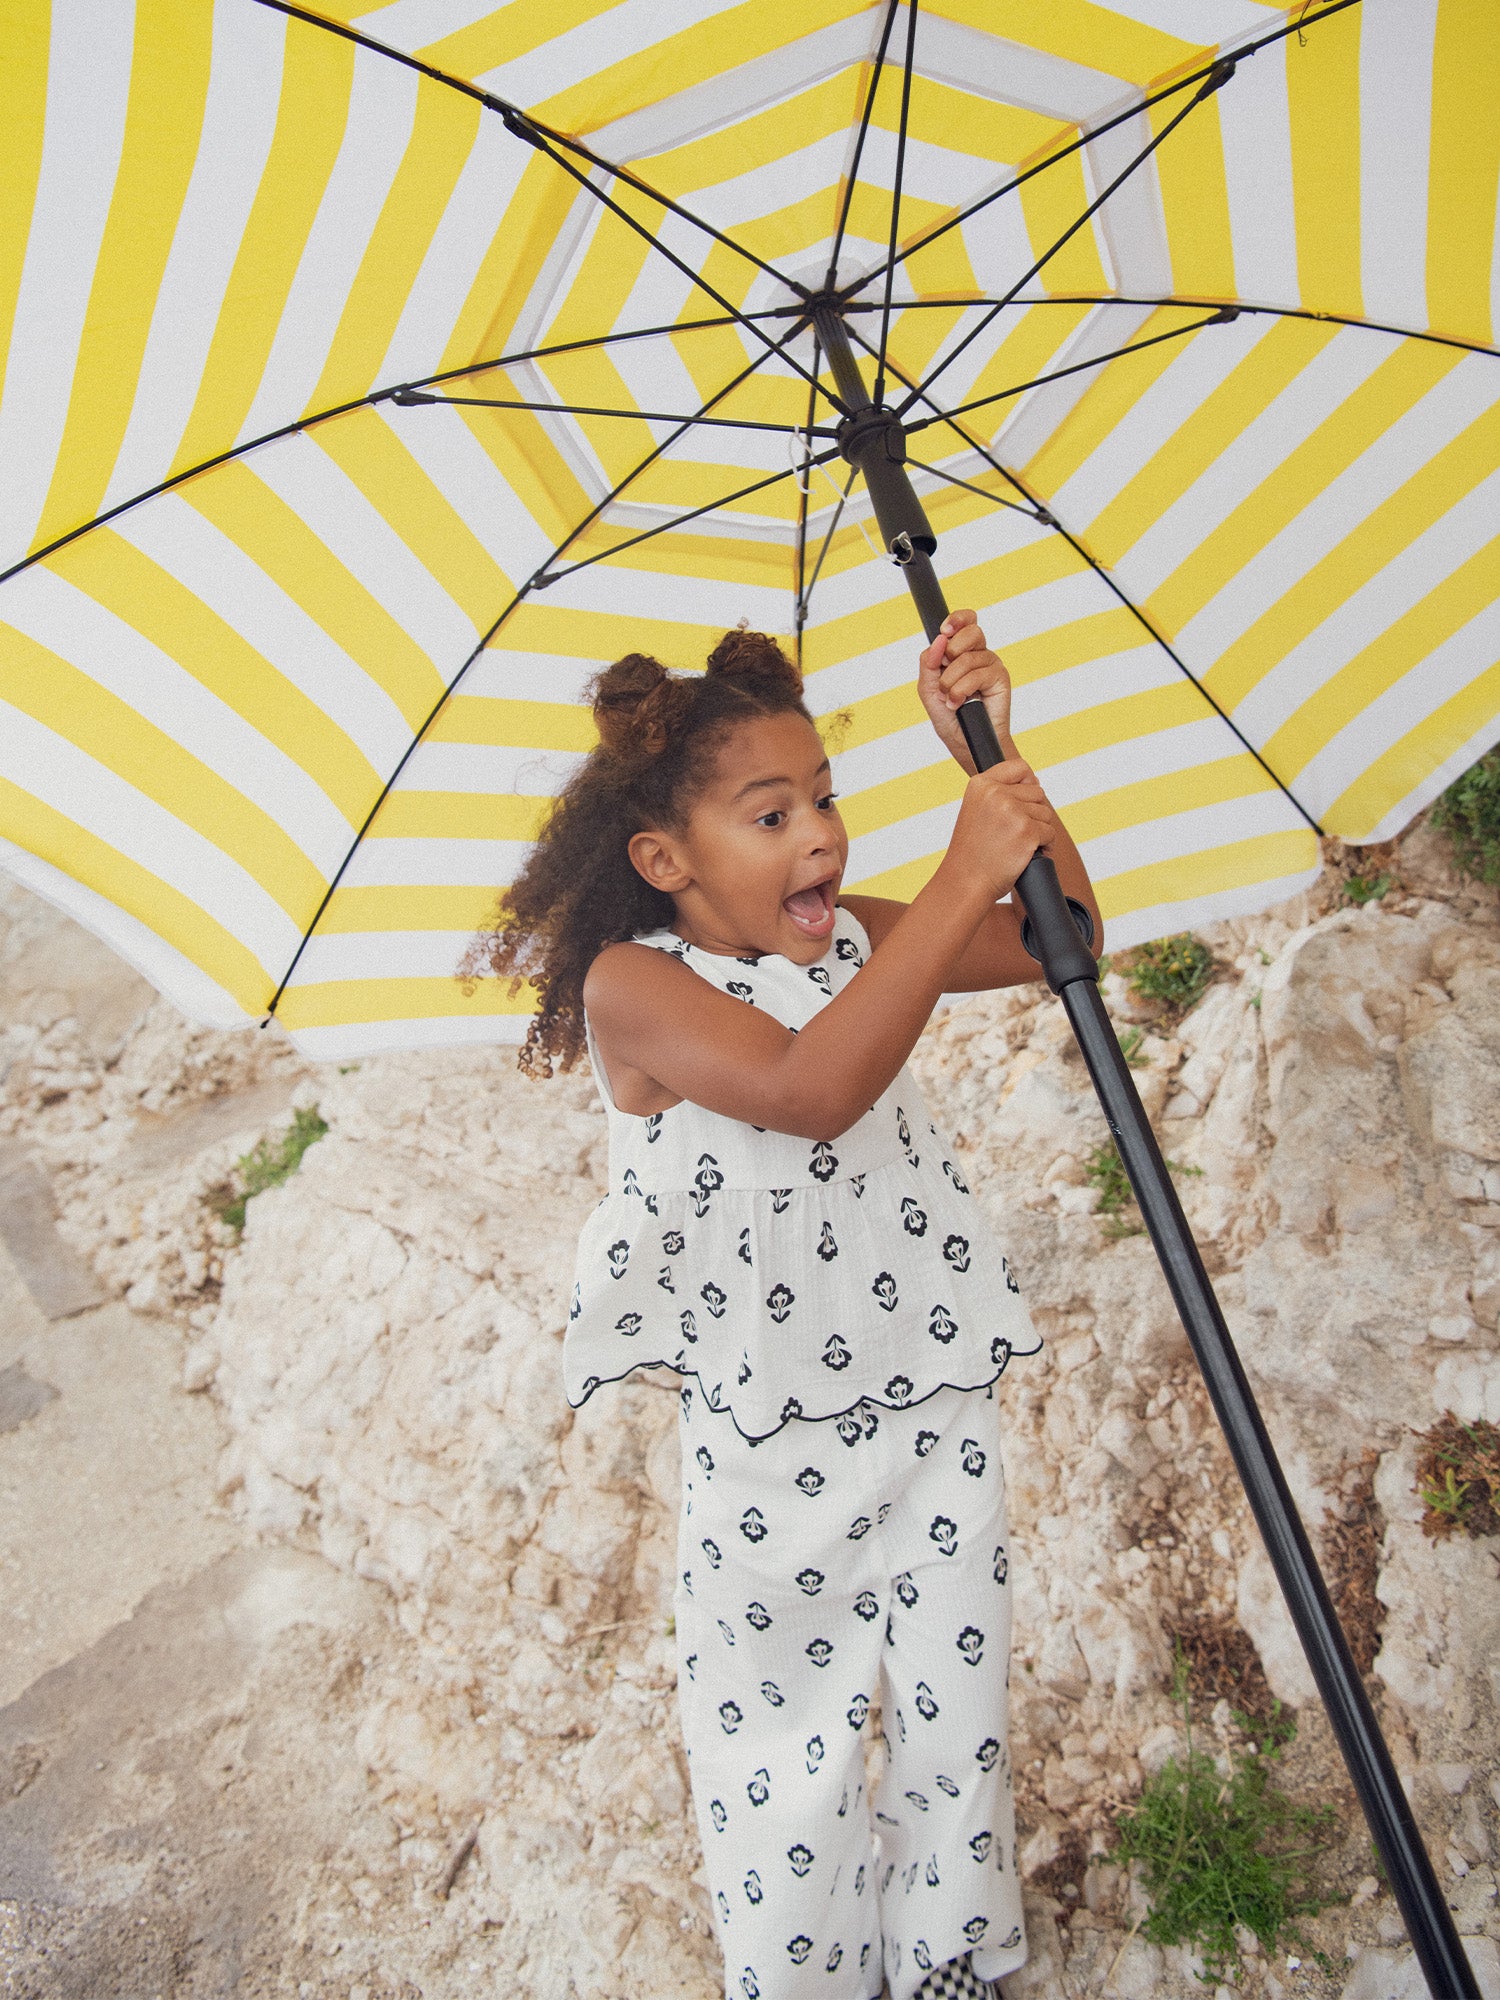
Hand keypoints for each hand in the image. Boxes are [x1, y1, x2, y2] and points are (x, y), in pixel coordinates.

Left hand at [917, 608, 1011, 773]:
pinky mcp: (1001, 678)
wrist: (965, 743)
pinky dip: (961, 690)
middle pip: (970, 631)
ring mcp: (991, 665)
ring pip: (969, 657)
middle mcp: (979, 654)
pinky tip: (958, 702)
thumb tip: (938, 640)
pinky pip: (978, 673)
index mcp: (962, 651)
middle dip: (951, 652)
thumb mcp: (928, 689)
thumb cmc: (949, 717)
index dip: (957, 619)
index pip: (966, 621)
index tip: (944, 630)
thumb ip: (928, 663)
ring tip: (950, 699)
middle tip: (945, 676)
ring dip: (951, 681)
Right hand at [941, 757, 1056, 903]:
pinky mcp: (1028, 831)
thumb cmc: (972, 852)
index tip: (1021, 802)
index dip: (1027, 782)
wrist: (966, 882)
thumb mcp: (975, 810)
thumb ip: (998, 792)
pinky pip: (1050, 833)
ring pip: (1045, 813)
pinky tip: (1026, 855)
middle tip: (1012, 833)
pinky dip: (1044, 846)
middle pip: (1037, 792)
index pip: (1019, 767)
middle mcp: (995, 793)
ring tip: (1016, 845)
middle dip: (1031, 813)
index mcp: (980, 784)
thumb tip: (1036, 781)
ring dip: (1038, 830)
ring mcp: (1012, 811)